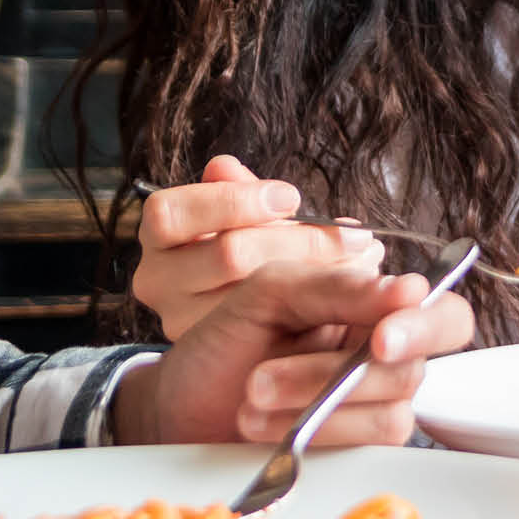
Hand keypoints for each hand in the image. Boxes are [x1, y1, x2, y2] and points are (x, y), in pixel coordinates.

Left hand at [109, 260, 473, 447]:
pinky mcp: (356, 447)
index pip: (444, 315)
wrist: (183, 403)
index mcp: (374, 308)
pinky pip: (366, 443)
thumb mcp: (270, 293)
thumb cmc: (227, 341)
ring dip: (312, 400)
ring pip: (390, 409)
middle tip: (264, 375)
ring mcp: (374, 405)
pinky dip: (314, 430)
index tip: (381, 339)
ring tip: (250, 392)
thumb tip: (409, 290)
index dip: (425, 327)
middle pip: (411, 367)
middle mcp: (385, 357)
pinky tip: (262, 423)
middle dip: (332, 372)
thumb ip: (335, 286)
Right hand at [133, 155, 380, 339]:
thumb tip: (224, 166)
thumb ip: (235, 190)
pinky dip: (312, 306)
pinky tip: (346, 292)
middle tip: (358, 236)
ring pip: (251, 295)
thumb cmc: (240, 240)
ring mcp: (178, 321)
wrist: (223, 311)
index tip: (293, 198)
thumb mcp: (237, 210)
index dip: (235, 201)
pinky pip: (266, 329)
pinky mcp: (215, 352)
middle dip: (302, 240)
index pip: (172, 214)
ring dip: (319, 274)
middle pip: (229, 253)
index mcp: (160, 233)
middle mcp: (156, 280)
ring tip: (362, 260)